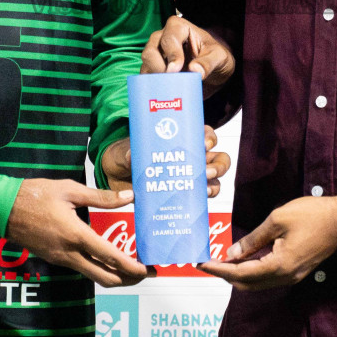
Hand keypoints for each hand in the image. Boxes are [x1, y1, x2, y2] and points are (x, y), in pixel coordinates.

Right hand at [4, 179, 149, 287]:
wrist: (2, 209)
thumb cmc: (35, 195)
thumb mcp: (70, 189)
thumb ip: (101, 196)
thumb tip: (128, 197)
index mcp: (76, 235)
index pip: (110, 258)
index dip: (132, 267)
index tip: (147, 269)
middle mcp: (70, 254)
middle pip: (105, 278)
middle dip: (128, 279)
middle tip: (145, 272)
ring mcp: (61, 259)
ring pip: (93, 276)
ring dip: (115, 275)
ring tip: (132, 266)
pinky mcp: (55, 259)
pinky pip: (82, 268)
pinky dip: (100, 268)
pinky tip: (108, 258)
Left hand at [101, 129, 232, 196]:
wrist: (118, 174)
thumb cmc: (128, 155)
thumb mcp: (128, 151)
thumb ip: (131, 154)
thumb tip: (132, 158)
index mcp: (183, 139)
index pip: (205, 134)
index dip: (209, 138)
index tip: (204, 144)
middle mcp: (192, 157)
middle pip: (219, 158)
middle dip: (218, 164)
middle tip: (206, 170)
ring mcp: (190, 176)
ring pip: (215, 179)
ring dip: (214, 183)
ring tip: (204, 188)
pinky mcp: (183, 194)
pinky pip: (202, 197)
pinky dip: (204, 199)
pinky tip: (199, 201)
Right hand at [142, 15, 236, 96]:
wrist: (214, 72)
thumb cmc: (215, 57)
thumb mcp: (219, 57)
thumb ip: (209, 62)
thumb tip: (195, 70)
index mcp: (179, 28)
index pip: (169, 38)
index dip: (172, 54)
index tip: (176, 70)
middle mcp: (162, 38)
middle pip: (150, 51)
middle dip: (158, 67)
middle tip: (171, 81)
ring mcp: (156, 54)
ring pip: (146, 65)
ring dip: (155, 79)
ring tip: (169, 89)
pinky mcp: (153, 70)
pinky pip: (146, 77)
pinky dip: (152, 86)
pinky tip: (163, 94)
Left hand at [199, 188, 336, 290]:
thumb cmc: (313, 215)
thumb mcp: (278, 220)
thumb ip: (253, 239)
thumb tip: (232, 253)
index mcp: (280, 266)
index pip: (241, 273)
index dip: (219, 269)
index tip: (201, 263)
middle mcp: (285, 277)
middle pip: (247, 284)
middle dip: (225, 274)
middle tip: (207, 262)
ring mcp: (292, 276)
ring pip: (257, 282)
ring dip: (238, 273)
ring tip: (220, 260)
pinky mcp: (296, 270)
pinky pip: (268, 276)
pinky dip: (252, 270)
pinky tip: (243, 257)